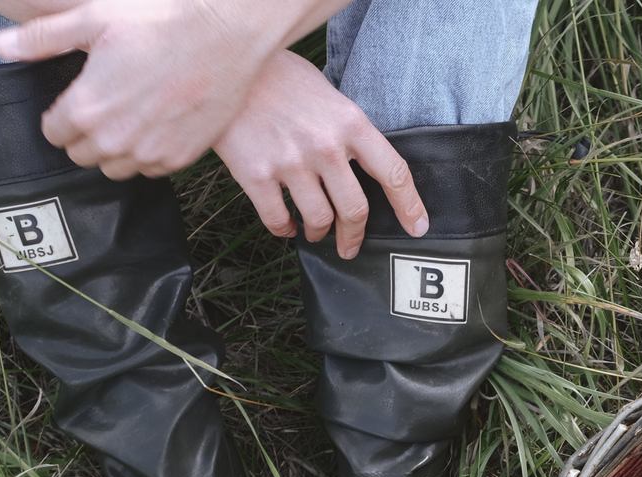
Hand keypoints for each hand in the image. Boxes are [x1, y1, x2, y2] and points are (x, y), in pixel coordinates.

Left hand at [0, 0, 297, 177]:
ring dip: (114, 149)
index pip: (53, 133)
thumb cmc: (158, 21)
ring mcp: (150, 153)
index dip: (59, 115)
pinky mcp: (181, 157)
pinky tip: (154, 125)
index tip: (74, 99)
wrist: (224, 36)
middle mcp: (115, 140)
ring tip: (126, 118)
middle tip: (101, 105)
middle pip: (81, 155)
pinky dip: (147, 154)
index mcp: (86, 108)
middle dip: (84, 134)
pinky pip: (150, 170)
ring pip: (115, 168)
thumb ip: (41, 37)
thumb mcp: (91, 18)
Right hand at [213, 52, 427, 257]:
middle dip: (355, 235)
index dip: (410, 207)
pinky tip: (286, 225)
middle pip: (355, 210)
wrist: (225, 66)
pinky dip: (284, 230)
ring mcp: (290, 163)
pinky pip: (277, 219)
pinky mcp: (255, 175)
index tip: (417, 227)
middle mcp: (325, 147)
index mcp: (350, 124)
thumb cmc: (279, 78)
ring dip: (318, 233)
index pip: (394, 173)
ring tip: (313, 231)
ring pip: (318, 220)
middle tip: (350, 246)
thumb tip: (365, 167)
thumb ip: (348, 131)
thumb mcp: (328, 94)